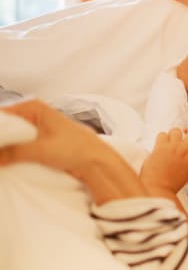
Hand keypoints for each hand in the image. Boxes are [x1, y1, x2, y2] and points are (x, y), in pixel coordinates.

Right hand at [0, 98, 117, 177]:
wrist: (97, 162)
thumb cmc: (77, 149)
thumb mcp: (40, 150)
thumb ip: (12, 152)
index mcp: (33, 107)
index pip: (1, 115)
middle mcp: (32, 115)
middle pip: (4, 127)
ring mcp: (35, 129)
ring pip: (9, 138)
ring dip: (3, 149)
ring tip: (0, 160)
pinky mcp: (37, 143)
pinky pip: (16, 147)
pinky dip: (10, 154)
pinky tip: (4, 162)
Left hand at [140, 124, 187, 194]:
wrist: (158, 188)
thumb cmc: (172, 184)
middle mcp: (186, 150)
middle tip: (186, 131)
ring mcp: (173, 147)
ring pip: (176, 130)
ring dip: (173, 135)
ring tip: (170, 143)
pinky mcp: (161, 146)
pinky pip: (162, 134)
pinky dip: (161, 139)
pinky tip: (160, 146)